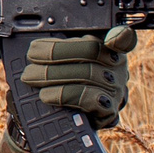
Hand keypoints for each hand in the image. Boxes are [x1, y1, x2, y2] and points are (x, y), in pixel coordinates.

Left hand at [19, 27, 135, 129]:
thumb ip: (59, 47)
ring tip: (31, 76)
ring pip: (87, 74)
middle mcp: (117, 65)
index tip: (109, 36)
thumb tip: (36, 45)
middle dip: (56, 52)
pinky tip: (47, 95)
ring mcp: (115, 88)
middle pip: (90, 50)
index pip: (122, 37)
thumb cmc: (65, 81)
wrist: (71, 117)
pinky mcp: (109, 110)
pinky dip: (64, 95)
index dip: (119, 35)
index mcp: (108, 47)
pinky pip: (89, 99)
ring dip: (53, 74)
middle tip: (31, 57)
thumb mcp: (65, 60)